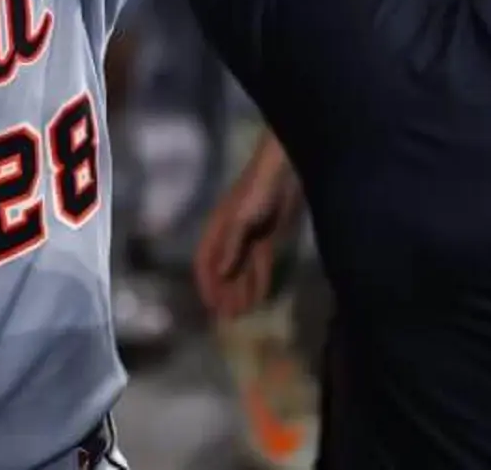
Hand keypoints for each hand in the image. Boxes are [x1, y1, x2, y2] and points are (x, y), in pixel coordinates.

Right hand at [196, 137, 303, 319]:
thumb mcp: (240, 219)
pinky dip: (259, 281)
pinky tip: (261, 296)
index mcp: (217, 229)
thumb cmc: (258, 191)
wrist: (285, 171)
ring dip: (241, 291)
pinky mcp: (270, 238)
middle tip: (228, 319)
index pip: (205, 261)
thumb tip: (219, 274)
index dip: (206, 284)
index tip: (210, 307)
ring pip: (242, 270)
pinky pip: (261, 265)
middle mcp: (231, 236)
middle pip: (224, 270)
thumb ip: (230, 246)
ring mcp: (250, 238)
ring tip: (242, 313)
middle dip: (224, 293)